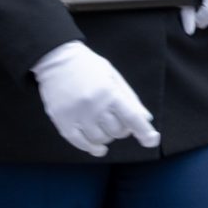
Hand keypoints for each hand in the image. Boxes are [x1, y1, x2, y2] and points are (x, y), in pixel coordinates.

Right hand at [32, 41, 160, 156]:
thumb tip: (146, 118)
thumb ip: (130, 98)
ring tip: (104, 126)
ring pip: (101, 139)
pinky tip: (97, 147)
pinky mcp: (63, 122)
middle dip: (122, 129)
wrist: (56, 60)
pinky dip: (92, 148)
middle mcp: (94, 106)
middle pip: (118, 131)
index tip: (152, 140)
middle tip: (117, 120)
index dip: (144, 131)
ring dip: (107, 137)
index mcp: (110, 93)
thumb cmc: (88, 67)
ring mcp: (77, 115)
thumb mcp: (113, 76)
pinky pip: (80, 143)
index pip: (132, 118)